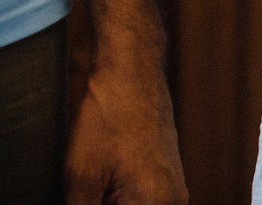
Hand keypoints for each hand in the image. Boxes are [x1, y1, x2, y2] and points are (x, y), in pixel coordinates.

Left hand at [65, 50, 185, 203]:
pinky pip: (142, 203)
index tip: (84, 195)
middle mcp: (175, 201)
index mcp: (155, 204)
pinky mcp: (168, 180)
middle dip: (103, 204)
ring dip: (110, 202)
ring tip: (95, 183)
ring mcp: (175, 190)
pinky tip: (103, 182)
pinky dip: (120, 199)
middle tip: (89, 188)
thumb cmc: (109, 118)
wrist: (133, 74)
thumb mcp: (81, 180)